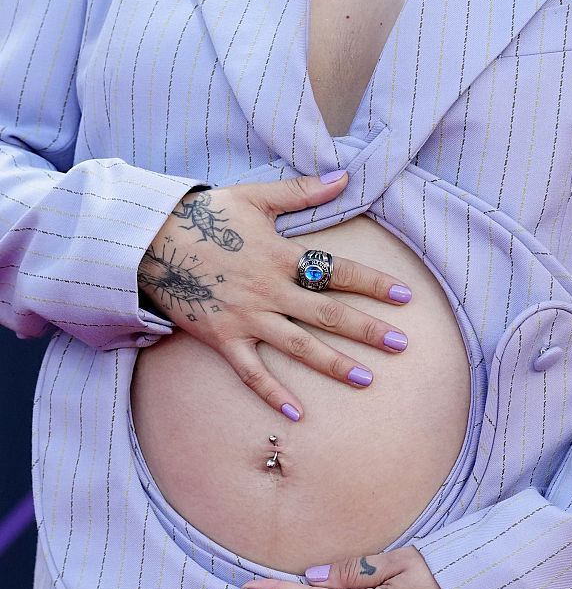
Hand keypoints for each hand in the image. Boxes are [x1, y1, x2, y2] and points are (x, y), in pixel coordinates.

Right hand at [138, 172, 411, 420]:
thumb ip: (301, 191)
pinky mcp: (223, 338)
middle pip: (327, 313)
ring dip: (333, 364)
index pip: (337, 271)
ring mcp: (247, 318)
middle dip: (367, 329)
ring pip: (298, 346)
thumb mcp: (254, 196)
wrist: (150, 240)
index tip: (405, 296)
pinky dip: (272, 392)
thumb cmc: (204, 216)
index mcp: (281, 256)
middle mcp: (270, 291)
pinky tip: (296, 412)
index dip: (373, 283)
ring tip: (366, 379)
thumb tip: (343, 175)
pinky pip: (251, 371)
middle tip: (402, 345)